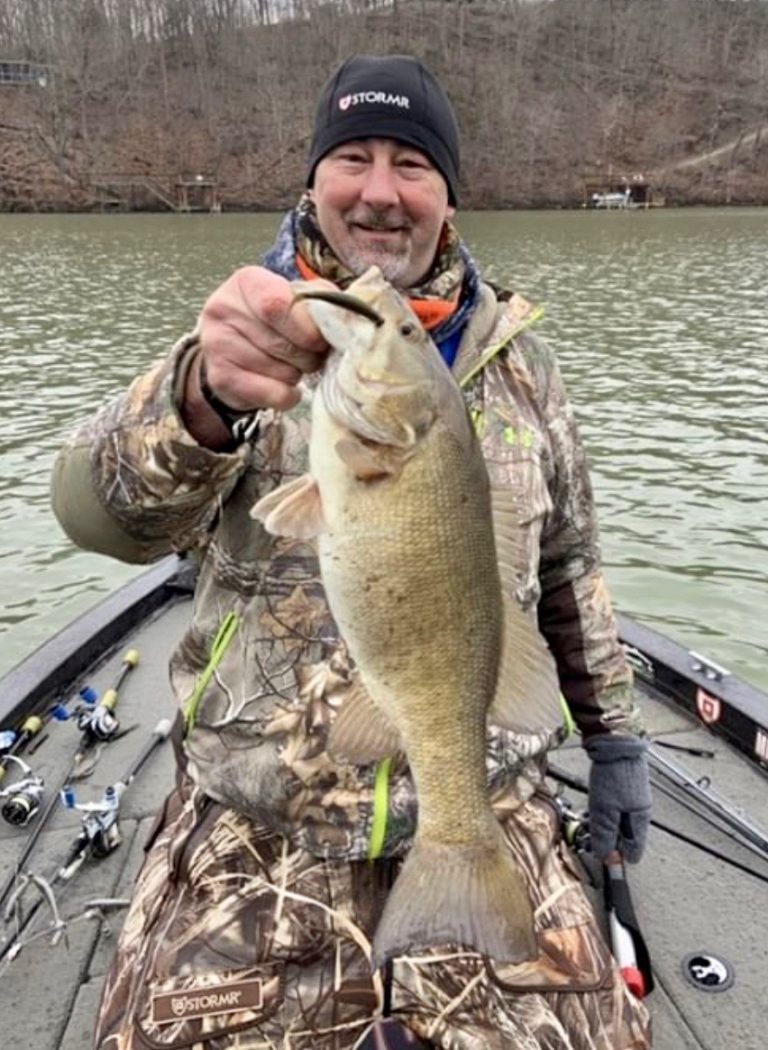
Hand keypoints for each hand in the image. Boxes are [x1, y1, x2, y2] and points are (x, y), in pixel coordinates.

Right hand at [184, 267, 330, 445]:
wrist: (231, 352)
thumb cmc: (271, 322)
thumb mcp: (294, 298)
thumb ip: (322, 300)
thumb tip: (350, 317)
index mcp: (247, 282)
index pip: (279, 304)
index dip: (307, 328)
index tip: (320, 339)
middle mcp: (224, 309)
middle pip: (284, 342)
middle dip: (309, 355)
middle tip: (309, 354)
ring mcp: (217, 345)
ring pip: (282, 371)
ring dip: (297, 374)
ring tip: (289, 365)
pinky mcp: (221, 378)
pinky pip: (274, 394)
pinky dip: (289, 395)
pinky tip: (283, 385)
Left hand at [585, 735, 650, 863]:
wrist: (616, 741)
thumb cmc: (613, 775)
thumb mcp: (604, 810)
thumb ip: (605, 834)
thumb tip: (605, 857)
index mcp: (640, 820)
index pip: (634, 851)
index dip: (618, 858)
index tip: (603, 859)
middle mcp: (640, 810)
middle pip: (626, 836)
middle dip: (609, 840)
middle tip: (592, 837)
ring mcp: (634, 797)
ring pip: (620, 820)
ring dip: (605, 824)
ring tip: (590, 819)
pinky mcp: (625, 785)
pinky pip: (616, 806)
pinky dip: (605, 810)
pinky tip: (595, 804)